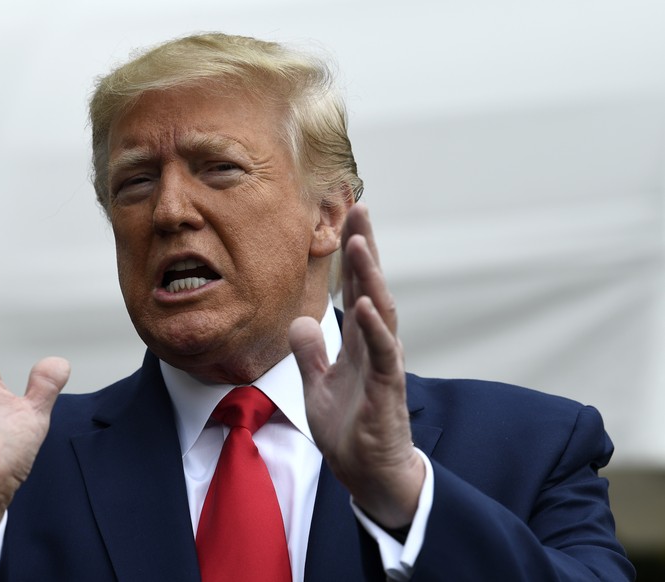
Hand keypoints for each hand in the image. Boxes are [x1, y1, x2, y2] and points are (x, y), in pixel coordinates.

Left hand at [289, 204, 423, 528]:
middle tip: (359, 208)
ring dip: (369, 277)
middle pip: (370, 287)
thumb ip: (310, 353)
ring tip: (359, 243)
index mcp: (357, 342)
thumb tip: (298, 321)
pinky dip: (373, 327)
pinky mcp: (387, 388)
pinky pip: (382, 353)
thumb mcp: (317, 386)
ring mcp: (383, 364)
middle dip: (365, 248)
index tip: (346, 217)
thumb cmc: (349, 430)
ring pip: (379, 311)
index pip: (355, 288)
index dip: (351, 255)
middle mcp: (373, 345)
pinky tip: (363, 303)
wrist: (368, 474)